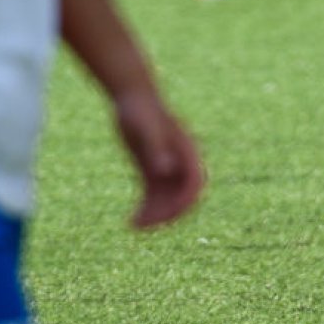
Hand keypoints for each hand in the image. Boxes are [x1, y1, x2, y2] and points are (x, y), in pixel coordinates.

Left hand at [113, 90, 204, 228]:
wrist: (132, 97)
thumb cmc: (140, 110)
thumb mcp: (146, 129)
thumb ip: (156, 150)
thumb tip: (165, 172)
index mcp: (187, 152)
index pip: (193, 184)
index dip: (183, 203)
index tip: (164, 217)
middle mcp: (182, 163)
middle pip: (183, 197)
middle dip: (168, 214)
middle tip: (144, 226)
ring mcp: (168, 167)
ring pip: (168, 200)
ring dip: (156, 216)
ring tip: (133, 226)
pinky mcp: (154, 169)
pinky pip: (154, 196)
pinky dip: (146, 209)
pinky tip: (131, 219)